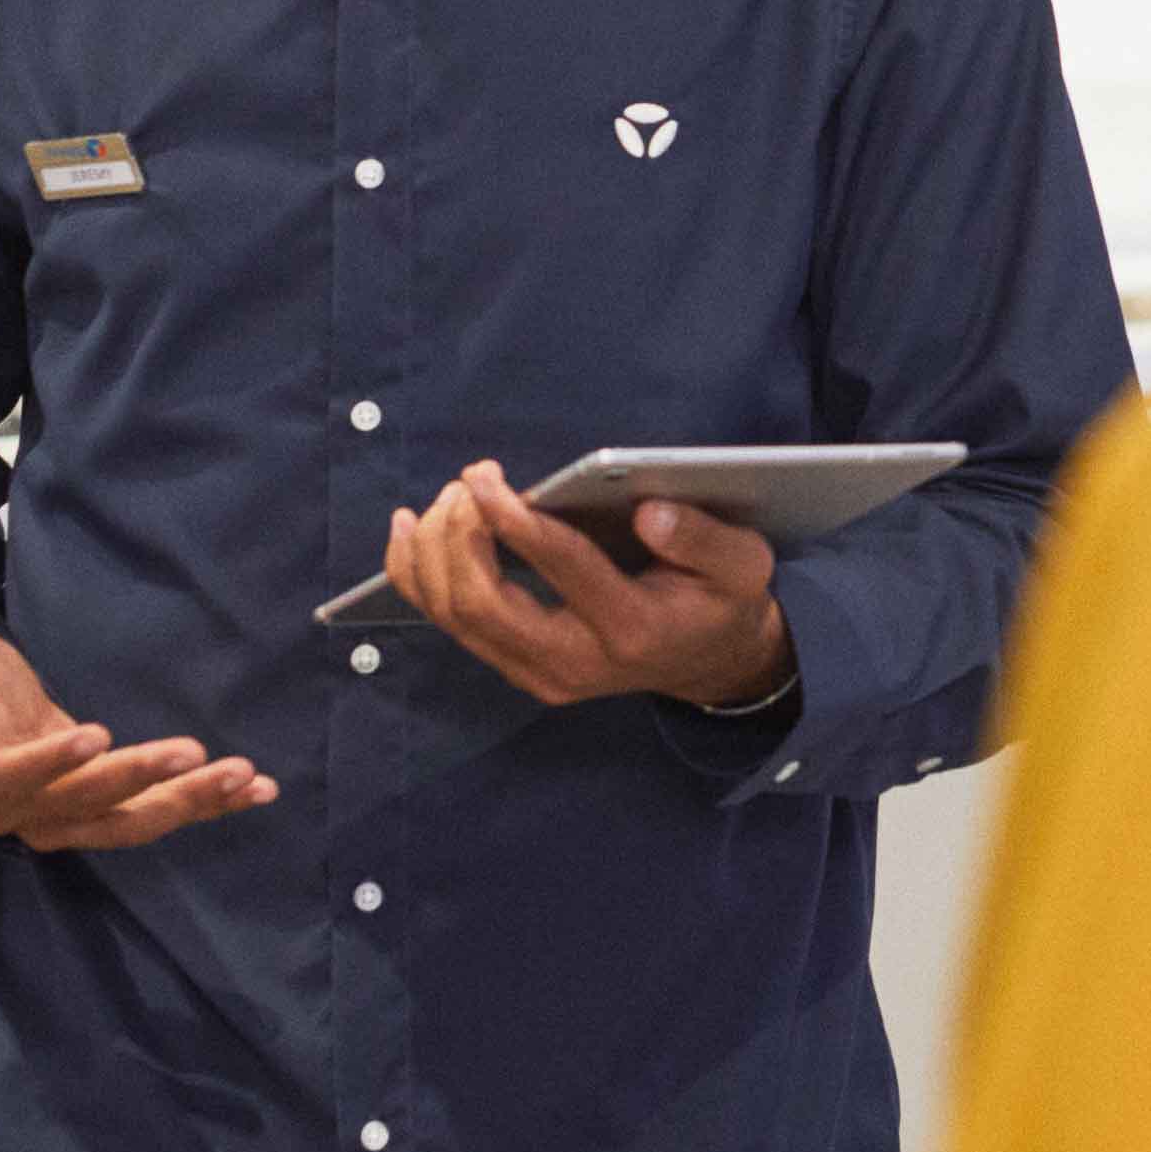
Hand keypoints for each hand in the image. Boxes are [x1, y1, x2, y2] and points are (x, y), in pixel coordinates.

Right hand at [0, 616, 270, 855]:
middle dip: (143, 779)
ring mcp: (66, 817)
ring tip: (242, 776)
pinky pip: (156, 813)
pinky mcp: (104, 809)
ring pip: (130, 820)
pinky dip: (207, 804)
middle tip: (197, 754)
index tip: (92, 735)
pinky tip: (257, 789)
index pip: (15, 774)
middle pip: (87, 803)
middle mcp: (22, 809)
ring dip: (188, 800)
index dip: (51, 761)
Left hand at [378, 463, 793, 714]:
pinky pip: (448, 623)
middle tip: (467, 482)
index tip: (484, 478)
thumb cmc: (719, 599)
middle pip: (483, 605)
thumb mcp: (741, 565)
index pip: (561, 571)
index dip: (514, 522)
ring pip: (455, 616)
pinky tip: (409, 528)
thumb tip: (650, 512)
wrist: (707, 662)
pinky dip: (416, 574)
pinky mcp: (516, 667)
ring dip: (432, 551)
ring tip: (447, 497)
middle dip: (458, 536)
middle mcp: (574, 663)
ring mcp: (538, 673)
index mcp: (630, 629)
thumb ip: (703, 539)